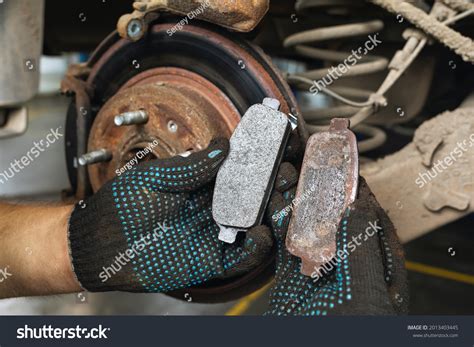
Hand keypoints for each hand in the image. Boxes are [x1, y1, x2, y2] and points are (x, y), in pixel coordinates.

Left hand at [68, 138, 272, 292]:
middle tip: (285, 174)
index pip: (240, 171)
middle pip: (255, 197)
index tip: (278, 146)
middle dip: (275, 185)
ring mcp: (214, 234)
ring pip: (256, 225)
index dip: (261, 160)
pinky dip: (257, 247)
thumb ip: (192, 166)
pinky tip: (260, 232)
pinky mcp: (210, 260)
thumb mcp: (157, 177)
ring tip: (280, 199)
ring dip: (273, 213)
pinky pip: (242, 257)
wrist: (99, 242)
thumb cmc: (122, 204)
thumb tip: (224, 146)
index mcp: (202, 184)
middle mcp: (212, 208)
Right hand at [265, 173, 408, 314]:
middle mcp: (348, 271)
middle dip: (325, 193)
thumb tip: (360, 207)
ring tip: (289, 177)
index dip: (362, 196)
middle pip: (338, 222)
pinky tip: (274, 205)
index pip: (373, 224)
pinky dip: (279, 224)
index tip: (349, 173)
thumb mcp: (365, 292)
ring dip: (298, 203)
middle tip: (314, 168)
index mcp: (377, 274)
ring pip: (309, 230)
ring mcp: (319, 275)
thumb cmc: (352, 336)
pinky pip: (286, 246)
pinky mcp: (292, 282)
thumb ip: (362, 249)